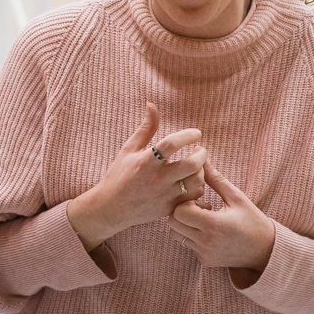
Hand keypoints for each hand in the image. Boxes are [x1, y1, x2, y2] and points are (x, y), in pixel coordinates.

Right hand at [67, 103, 206, 250]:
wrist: (111, 208)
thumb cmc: (120, 175)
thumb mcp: (129, 149)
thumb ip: (146, 128)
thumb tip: (152, 104)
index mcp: (146, 161)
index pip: (172, 144)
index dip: (188, 135)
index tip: (196, 133)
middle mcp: (157, 179)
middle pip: (191, 164)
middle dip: (202, 154)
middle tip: (200, 150)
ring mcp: (164, 196)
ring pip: (196, 181)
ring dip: (201, 170)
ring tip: (196, 164)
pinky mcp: (169, 209)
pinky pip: (194, 197)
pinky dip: (197, 187)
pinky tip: (191, 180)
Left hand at [166, 160, 276, 279]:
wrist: (265, 250)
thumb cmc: (252, 220)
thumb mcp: (236, 197)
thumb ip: (216, 179)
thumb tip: (202, 160)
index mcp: (213, 224)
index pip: (180, 212)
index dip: (186, 203)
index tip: (201, 201)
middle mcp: (206, 242)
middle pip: (173, 223)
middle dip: (181, 213)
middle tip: (200, 209)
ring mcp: (204, 254)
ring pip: (176, 235)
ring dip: (184, 225)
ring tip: (203, 220)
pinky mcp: (204, 261)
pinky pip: (187, 245)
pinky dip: (192, 236)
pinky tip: (209, 232)